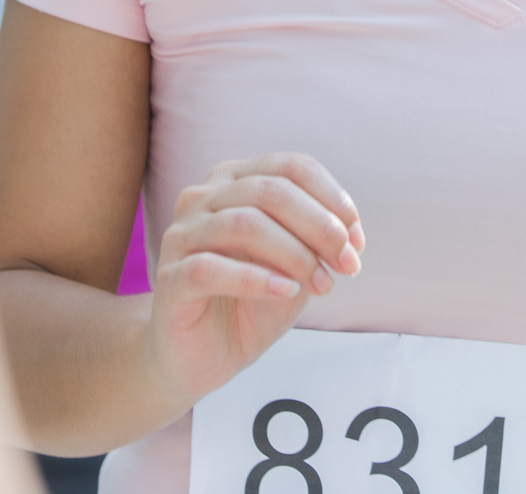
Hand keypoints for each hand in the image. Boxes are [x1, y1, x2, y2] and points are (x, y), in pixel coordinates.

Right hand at [142, 153, 364, 408]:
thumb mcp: (293, 268)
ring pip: (244, 224)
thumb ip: (315, 244)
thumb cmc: (250, 304)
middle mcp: (202, 198)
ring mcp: (180, 236)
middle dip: (319, 227)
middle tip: (346, 266)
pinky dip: (255, 279)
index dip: (331, 198)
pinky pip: (210, 268)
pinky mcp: (169, 278)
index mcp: (233, 182)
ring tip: (321, 285)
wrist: (203, 358)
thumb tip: (349, 235)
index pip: (290, 167)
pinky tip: (285, 292)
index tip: (357, 241)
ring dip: (295, 254)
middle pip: (270, 191)